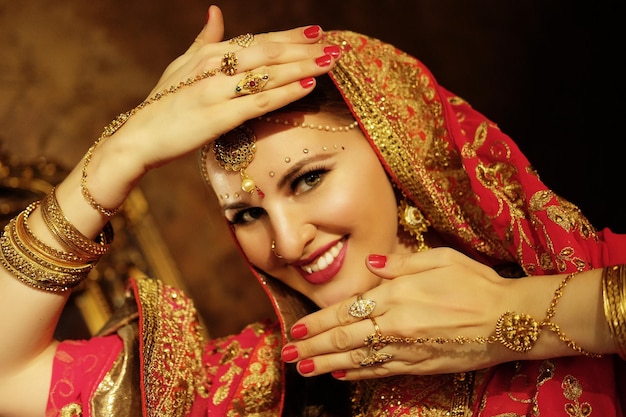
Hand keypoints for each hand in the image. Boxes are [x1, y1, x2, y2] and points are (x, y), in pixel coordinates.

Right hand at [83, 5, 339, 208]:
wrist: (138, 137)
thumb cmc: (162, 103)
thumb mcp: (181, 65)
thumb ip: (203, 40)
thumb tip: (216, 13)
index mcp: (208, 53)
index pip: (257, 40)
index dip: (289, 36)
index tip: (316, 32)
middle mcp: (213, 66)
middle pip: (267, 52)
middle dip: (303, 48)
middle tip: (333, 46)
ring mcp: (216, 90)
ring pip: (267, 73)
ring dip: (301, 66)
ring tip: (329, 62)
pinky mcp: (218, 117)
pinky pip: (258, 101)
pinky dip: (284, 92)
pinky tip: (307, 86)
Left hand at [282, 248, 532, 378]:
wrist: (510, 319)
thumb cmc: (476, 283)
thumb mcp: (440, 259)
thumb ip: (401, 264)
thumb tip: (371, 266)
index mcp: (397, 296)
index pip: (346, 310)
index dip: (319, 321)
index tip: (298, 327)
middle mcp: (396, 325)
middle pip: (344, 337)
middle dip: (313, 346)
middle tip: (288, 353)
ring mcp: (407, 349)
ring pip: (357, 358)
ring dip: (326, 363)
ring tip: (303, 368)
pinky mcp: (420, 366)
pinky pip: (381, 371)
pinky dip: (357, 373)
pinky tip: (340, 374)